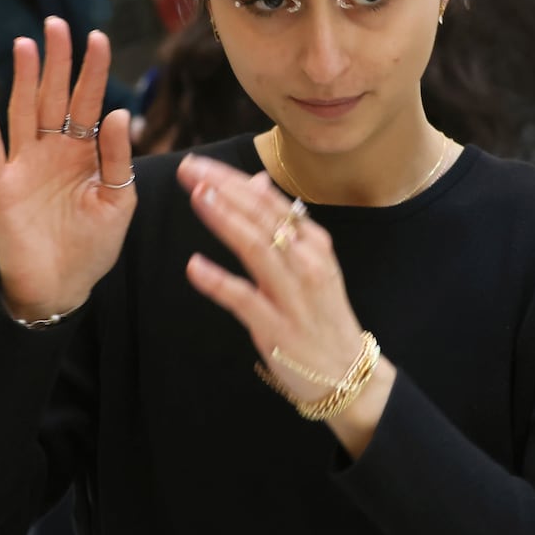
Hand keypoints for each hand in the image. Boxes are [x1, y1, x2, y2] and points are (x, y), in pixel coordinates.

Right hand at [0, 17, 135, 320]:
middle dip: (56, 62)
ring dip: (22, 79)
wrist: (59, 288)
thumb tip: (117, 113)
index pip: (90, 103)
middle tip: (57, 24)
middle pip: (53, 97)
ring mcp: (25, 165)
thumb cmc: (93, 247)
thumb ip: (117, 160)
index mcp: (86, 154)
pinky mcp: (2, 186)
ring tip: (25, 45)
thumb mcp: (117, 203)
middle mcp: (53, 152)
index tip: (98, 38)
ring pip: (22, 112)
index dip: (93, 72)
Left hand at [177, 156, 387, 443]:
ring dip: (226, 220)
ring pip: (257, 248)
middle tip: (188, 169)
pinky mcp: (277, 327)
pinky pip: (245, 300)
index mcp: (312, 242)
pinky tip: (194, 266)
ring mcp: (293, 294)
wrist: (346, 372)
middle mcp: (306, 262)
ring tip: (198, 197)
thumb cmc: (319, 312)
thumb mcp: (308, 262)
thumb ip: (279, 223)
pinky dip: (219, 282)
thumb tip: (255, 182)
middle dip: (223, 188)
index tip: (198, 162)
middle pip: (261, 216)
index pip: (268, 200)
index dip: (232, 179)